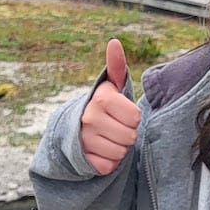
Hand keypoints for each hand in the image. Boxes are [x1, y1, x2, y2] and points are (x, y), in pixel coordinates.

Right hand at [79, 38, 140, 174]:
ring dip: (119, 148)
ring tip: (108, 137)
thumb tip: (114, 42)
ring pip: (120, 153)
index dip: (133, 116)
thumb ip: (116, 66)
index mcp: (100, 98)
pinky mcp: (82, 159)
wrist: (75, 127)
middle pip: (130, 137)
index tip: (123, 113)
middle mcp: (89, 118)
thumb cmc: (103, 105)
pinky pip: (109, 166)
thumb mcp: (110, 86)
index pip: (135, 116)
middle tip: (115, 126)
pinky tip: (100, 151)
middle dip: (127, 133)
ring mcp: (84, 140)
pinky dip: (108, 162)